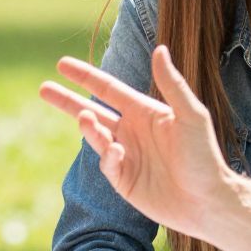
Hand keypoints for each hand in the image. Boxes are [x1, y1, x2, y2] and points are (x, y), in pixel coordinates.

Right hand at [40, 46, 237, 235]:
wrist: (207, 201)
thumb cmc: (204, 155)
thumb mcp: (191, 115)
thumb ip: (172, 84)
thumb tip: (159, 49)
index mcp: (144, 112)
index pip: (108, 89)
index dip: (85, 76)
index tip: (61, 64)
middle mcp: (132, 131)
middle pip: (92, 110)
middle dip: (67, 100)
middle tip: (43, 88)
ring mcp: (126, 156)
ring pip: (95, 136)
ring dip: (87, 126)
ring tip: (84, 117)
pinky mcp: (123, 180)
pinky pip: (106, 163)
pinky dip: (107, 156)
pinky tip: (116, 152)